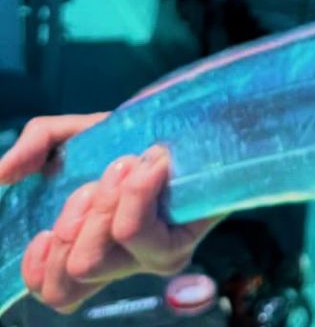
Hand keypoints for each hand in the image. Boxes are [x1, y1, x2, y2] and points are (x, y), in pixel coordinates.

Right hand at [0, 114, 218, 314]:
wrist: (197, 119)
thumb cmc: (135, 134)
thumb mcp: (78, 133)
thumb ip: (37, 146)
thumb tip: (1, 173)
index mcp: (90, 247)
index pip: (57, 292)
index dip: (40, 269)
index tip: (43, 231)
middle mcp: (120, 264)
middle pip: (74, 268)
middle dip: (76, 216)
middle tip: (100, 181)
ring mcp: (150, 259)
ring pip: (98, 252)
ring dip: (105, 199)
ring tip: (126, 165)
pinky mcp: (178, 244)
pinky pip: (135, 232)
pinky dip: (134, 192)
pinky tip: (151, 164)